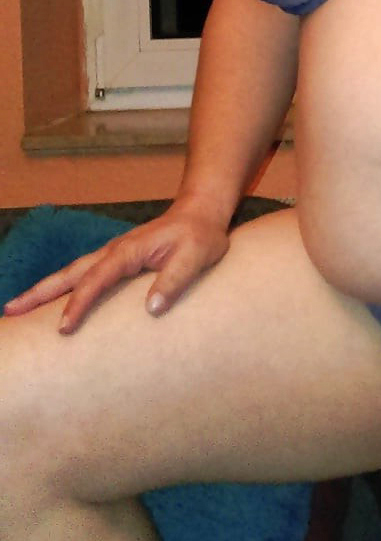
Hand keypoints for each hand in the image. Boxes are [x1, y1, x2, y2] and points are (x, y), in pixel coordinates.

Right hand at [2, 201, 230, 333]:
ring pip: (71, 273)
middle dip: (39, 293)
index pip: (96, 280)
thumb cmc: (200, 236)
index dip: (79, 304)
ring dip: (44, 290)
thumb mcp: (196, 257)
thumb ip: (175, 280)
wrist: (201, 212)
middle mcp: (114, 252)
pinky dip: (62, 287)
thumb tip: (152, 309)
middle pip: (69, 274)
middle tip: (11, 312)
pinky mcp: (117, 260)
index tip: (62, 328)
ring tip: (17, 309)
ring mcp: (112, 255)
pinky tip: (52, 300)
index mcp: (128, 251)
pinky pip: (83, 275)